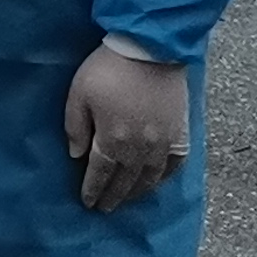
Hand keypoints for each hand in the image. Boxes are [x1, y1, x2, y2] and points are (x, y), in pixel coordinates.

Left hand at [63, 44, 188, 211]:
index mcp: (113, 140)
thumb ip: (76, 127)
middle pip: (125, 180)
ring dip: (137, 192)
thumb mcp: (79, 93)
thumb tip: (77, 156)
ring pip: (150, 177)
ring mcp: (163, 142)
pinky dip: (164, 177)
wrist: (151, 48)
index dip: (93, 190)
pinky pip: (175, 164)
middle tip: (105, 208)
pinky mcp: (180, 132)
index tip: (88, 203)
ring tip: (127, 199)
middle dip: (114, 196)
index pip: (101, 174)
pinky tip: (157, 181)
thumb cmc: (108, 68)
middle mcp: (139, 148)